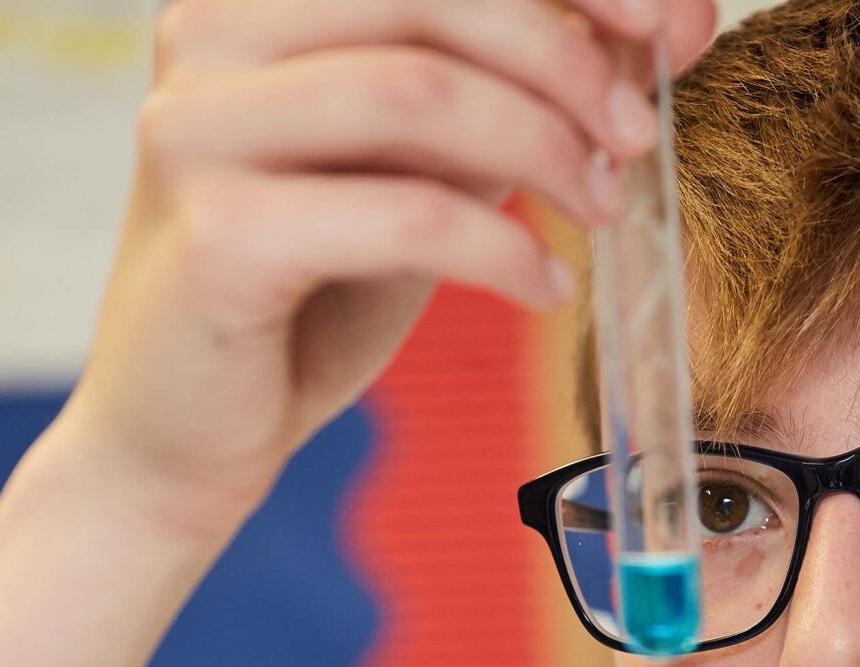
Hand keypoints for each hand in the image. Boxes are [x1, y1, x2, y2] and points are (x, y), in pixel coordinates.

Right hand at [46, 0, 718, 542]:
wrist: (185, 434)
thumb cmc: (311, 289)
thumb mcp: (422, 166)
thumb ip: (509, 90)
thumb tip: (664, 27)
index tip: (673, 24)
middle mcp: (208, 31)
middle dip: (569, 57)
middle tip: (636, 137)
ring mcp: (196, 126)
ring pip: (422, 89)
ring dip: (544, 148)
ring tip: (598, 210)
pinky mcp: (216, 233)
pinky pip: (406, 213)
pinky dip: (502, 250)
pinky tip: (545, 287)